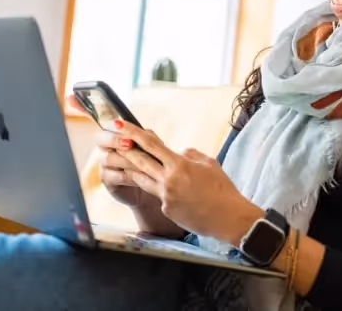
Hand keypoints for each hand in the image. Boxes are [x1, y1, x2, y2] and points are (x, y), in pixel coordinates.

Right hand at [66, 95, 143, 206]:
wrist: (154, 185)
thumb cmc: (151, 160)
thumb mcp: (151, 144)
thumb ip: (145, 135)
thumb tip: (141, 132)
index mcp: (114, 132)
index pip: (96, 116)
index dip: (81, 107)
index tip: (71, 96)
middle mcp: (104, 145)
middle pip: (101, 138)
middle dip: (115, 139)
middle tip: (129, 143)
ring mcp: (104, 162)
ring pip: (108, 157)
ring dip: (127, 159)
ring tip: (143, 163)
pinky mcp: (107, 179)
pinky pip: (113, 175)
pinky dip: (128, 175)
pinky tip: (140, 176)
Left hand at [114, 120, 263, 245]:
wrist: (229, 218)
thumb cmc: (223, 189)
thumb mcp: (209, 164)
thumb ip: (190, 155)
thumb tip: (178, 153)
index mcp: (180, 165)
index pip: (151, 144)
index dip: (134, 132)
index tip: (120, 124)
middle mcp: (169, 180)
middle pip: (139, 161)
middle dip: (124, 149)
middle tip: (111, 140)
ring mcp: (166, 197)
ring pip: (141, 180)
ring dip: (131, 170)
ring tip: (122, 162)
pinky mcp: (167, 210)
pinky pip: (159, 195)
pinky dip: (161, 190)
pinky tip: (173, 192)